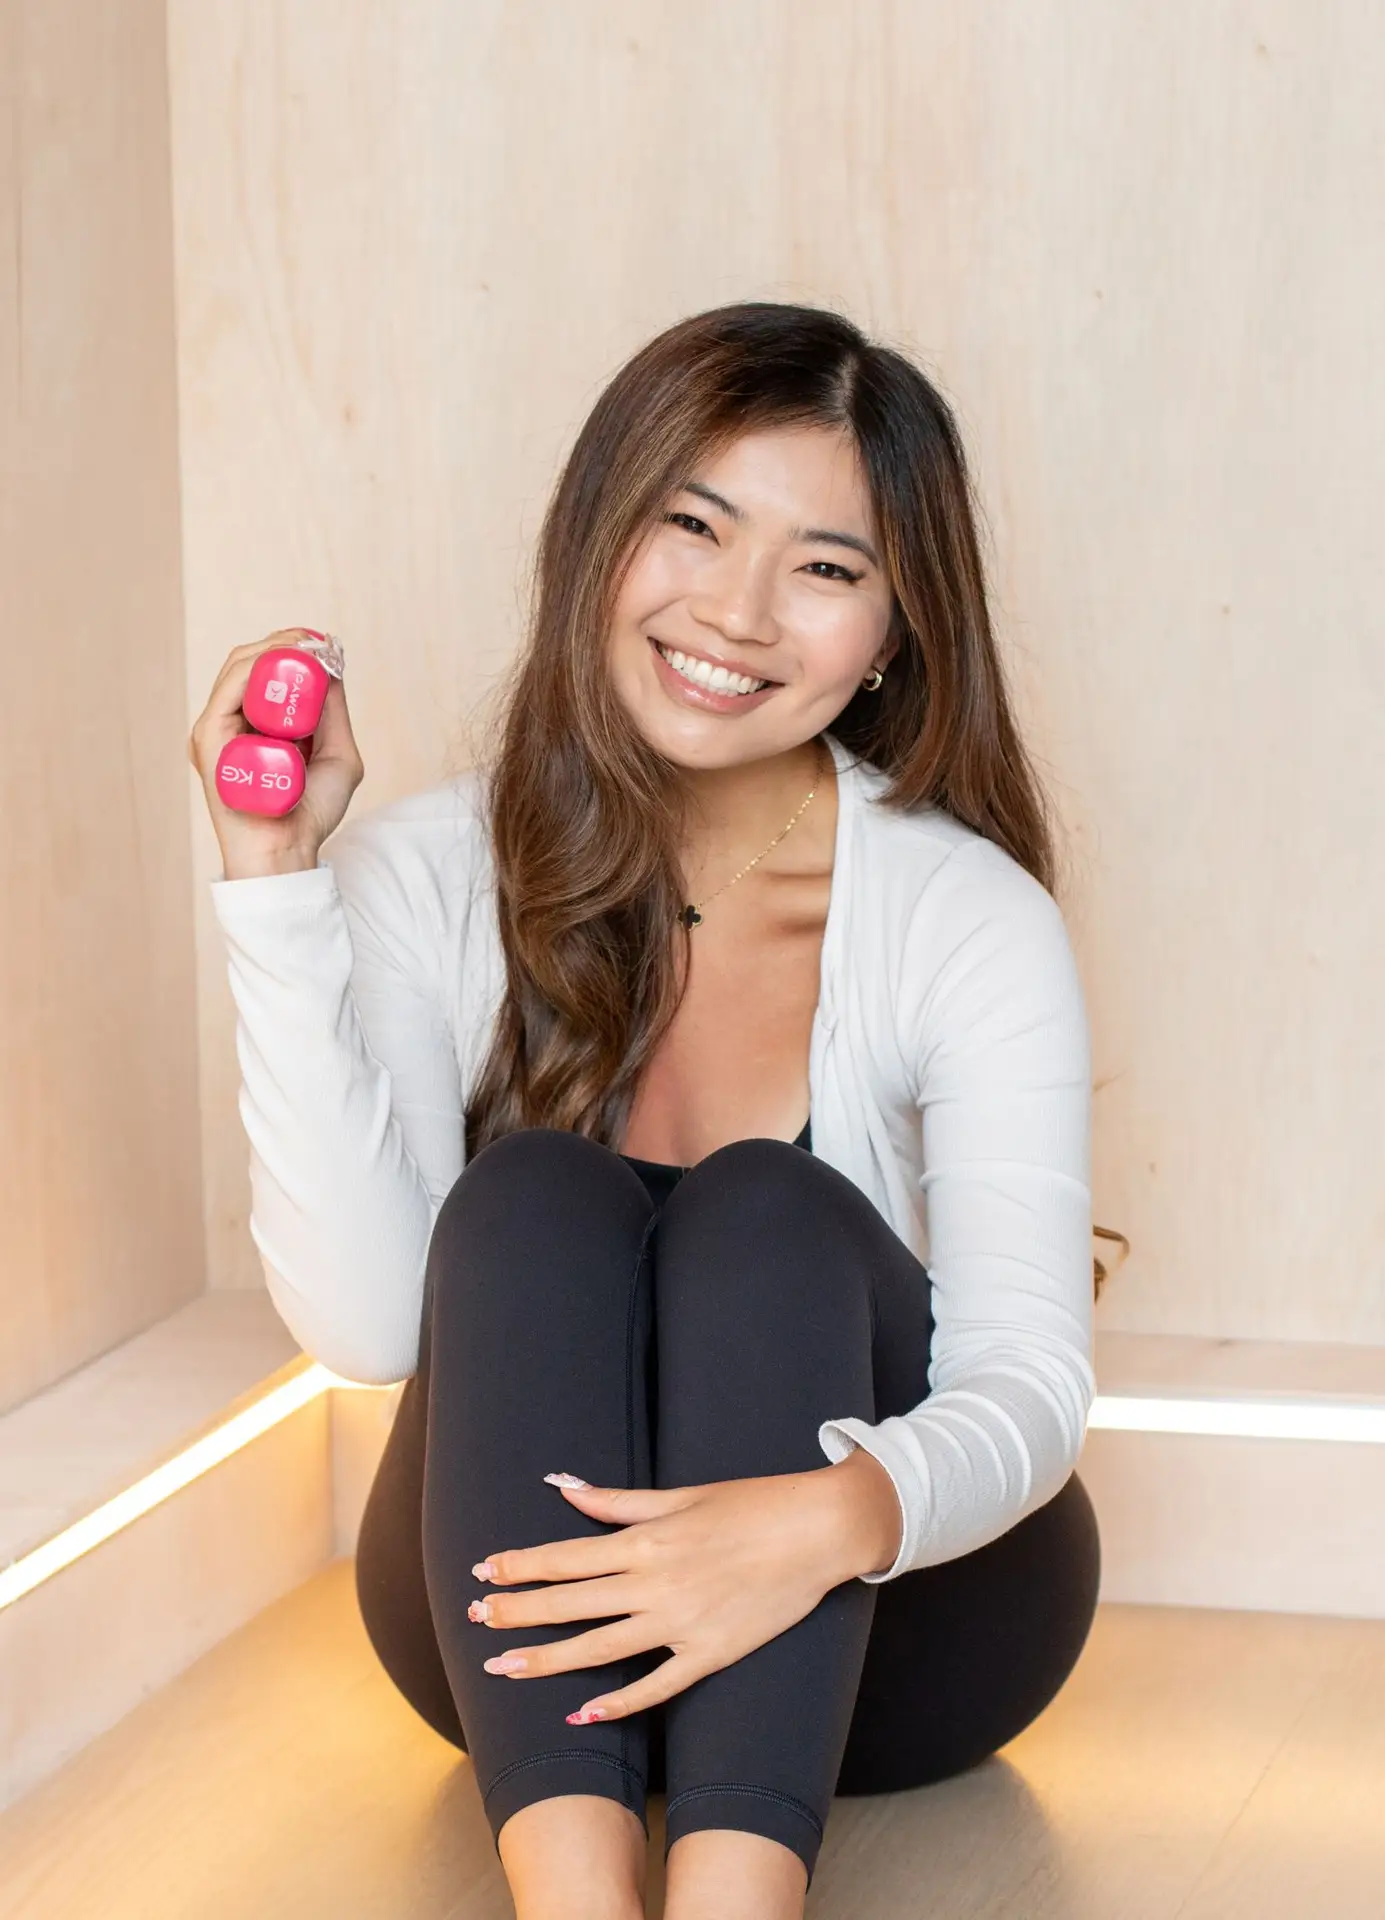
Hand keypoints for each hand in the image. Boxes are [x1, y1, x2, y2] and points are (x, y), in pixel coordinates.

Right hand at [188, 629, 364, 875]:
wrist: (287, 851)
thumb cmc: (308, 814)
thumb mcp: (337, 756)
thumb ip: (334, 716)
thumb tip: (334, 669)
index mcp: (252, 725)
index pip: (263, 673)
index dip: (291, 650)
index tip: (324, 643)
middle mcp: (230, 723)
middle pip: (248, 663)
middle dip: (285, 644)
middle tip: (320, 641)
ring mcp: (216, 729)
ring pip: (237, 668)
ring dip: (274, 649)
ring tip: (309, 647)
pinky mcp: (209, 738)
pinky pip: (229, 690)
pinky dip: (257, 668)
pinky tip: (285, 661)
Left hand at [467, 1452, 902, 1724]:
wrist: (818, 1531)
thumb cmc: (751, 1504)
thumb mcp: (682, 1494)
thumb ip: (617, 1500)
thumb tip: (561, 1485)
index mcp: (646, 1540)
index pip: (567, 1556)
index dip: (521, 1566)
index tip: (483, 1573)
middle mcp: (656, 1583)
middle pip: (572, 1603)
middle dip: (518, 1612)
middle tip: (475, 1621)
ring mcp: (683, 1623)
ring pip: (601, 1648)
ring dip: (548, 1659)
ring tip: (504, 1667)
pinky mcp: (711, 1654)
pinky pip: (657, 1685)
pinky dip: (620, 1702)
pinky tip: (583, 1714)